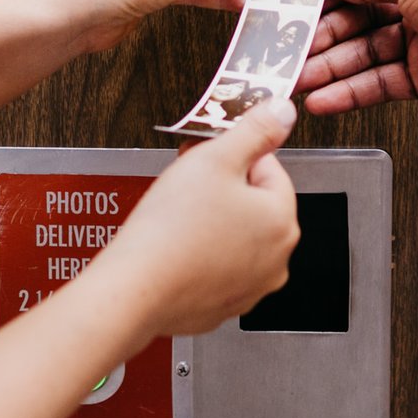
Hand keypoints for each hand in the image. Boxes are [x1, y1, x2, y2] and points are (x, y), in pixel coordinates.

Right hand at [100, 100, 300, 336]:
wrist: (135, 288)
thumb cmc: (170, 230)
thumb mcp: (215, 159)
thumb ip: (256, 130)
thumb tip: (282, 113)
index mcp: (283, 221)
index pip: (269, 168)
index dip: (231, 156)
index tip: (204, 157)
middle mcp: (277, 259)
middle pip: (254, 204)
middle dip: (222, 188)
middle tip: (188, 183)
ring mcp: (252, 287)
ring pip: (237, 236)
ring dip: (213, 220)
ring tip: (180, 216)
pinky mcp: (225, 305)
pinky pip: (218, 267)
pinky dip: (202, 254)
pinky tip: (178, 246)